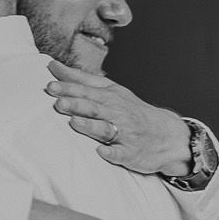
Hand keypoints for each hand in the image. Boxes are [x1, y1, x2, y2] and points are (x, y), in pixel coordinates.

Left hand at [45, 62, 193, 176]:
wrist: (168, 135)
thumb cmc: (132, 111)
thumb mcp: (112, 90)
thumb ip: (81, 79)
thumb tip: (53, 66)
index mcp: (110, 97)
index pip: (87, 90)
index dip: (69, 88)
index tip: (50, 85)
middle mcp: (117, 113)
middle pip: (94, 107)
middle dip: (76, 104)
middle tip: (58, 102)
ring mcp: (125, 133)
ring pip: (105, 128)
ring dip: (89, 125)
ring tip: (73, 122)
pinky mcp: (131, 152)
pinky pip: (121, 153)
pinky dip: (112, 152)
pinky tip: (101, 151)